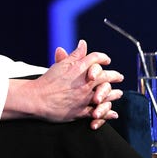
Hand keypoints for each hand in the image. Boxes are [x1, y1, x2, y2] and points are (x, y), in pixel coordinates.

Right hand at [3, 40, 122, 127]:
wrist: (37, 98)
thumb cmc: (48, 81)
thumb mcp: (61, 65)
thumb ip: (75, 55)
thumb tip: (83, 44)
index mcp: (79, 69)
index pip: (96, 59)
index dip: (103, 58)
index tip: (107, 60)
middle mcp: (85, 83)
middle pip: (105, 76)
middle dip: (114, 76)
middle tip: (119, 76)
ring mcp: (85, 98)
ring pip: (105, 95)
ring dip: (114, 94)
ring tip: (119, 93)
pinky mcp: (82, 111)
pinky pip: (99, 112)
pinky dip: (108, 113)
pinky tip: (113, 113)